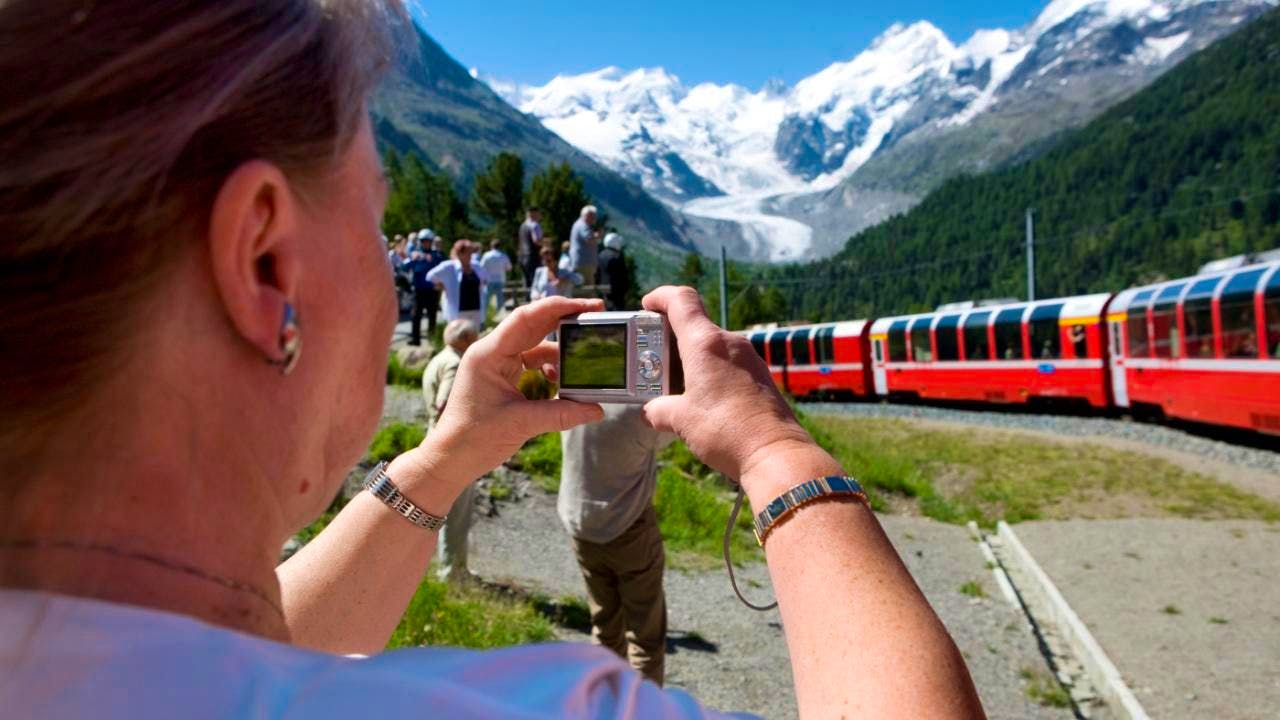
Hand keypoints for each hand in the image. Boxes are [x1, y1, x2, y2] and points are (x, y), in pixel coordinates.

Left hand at [393, 297, 604, 496]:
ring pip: (535, 345)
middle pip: (533, 325)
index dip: (558, 307)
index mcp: (488, 354)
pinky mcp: (503, 376)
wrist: (451, 459)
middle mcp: (492, 352)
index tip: (587, 305)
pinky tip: (562, 382)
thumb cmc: (473, 439)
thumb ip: (560, 414)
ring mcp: (497, 363)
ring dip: (559, 353)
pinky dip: (550, 368)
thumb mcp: (521, 424)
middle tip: (594, 317)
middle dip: (564, 321)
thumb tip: (596, 410)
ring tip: (581, 363)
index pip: (526, 318)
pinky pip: (532, 362)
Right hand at [640, 287, 834, 492]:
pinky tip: (702, 397)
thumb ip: (659, 410)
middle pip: (695, 324)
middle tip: (652, 357)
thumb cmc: (727, 431)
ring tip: (675, 384)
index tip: (647, 305)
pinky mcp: (759, 375)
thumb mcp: (680, 420)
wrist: (774, 453)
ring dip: (691, 357)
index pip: (681, 300)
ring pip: (712, 345)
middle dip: (670, 337)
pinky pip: (729, 362)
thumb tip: (651, 412)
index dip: (660, 297)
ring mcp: (748, 358)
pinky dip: (710, 370)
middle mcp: (729, 343)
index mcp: (705, 344)